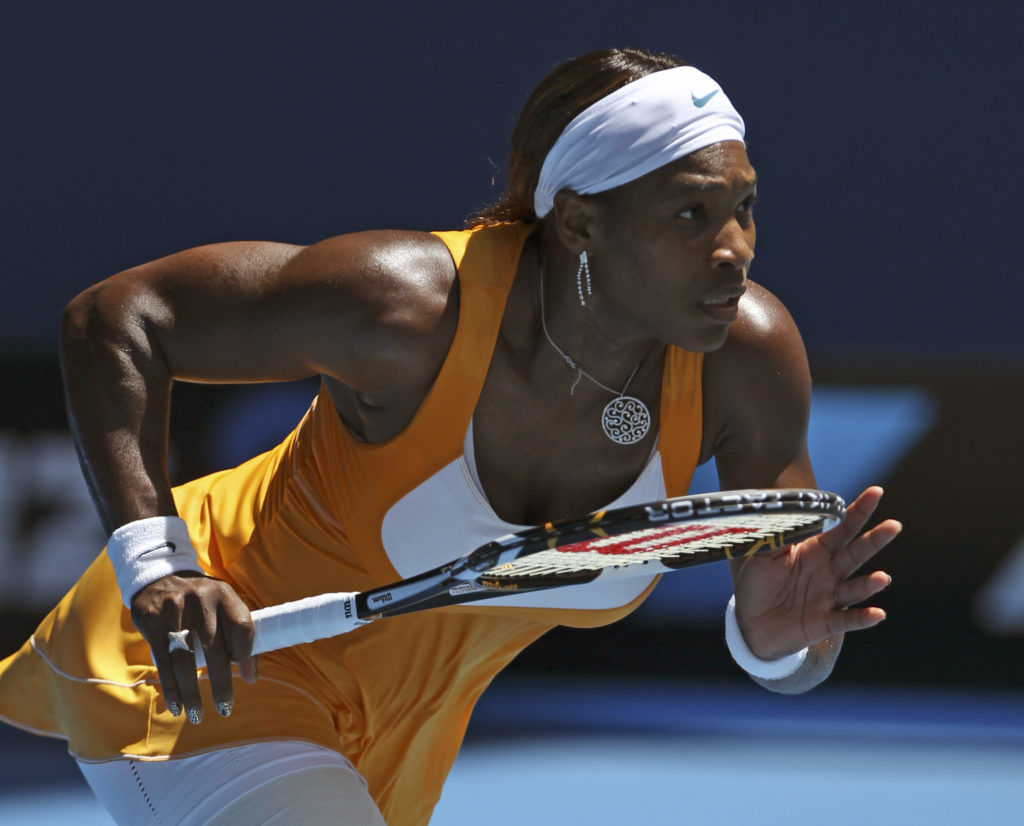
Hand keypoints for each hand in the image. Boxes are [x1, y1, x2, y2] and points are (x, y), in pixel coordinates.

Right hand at [131, 572, 256, 722]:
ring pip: (186, 660)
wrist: (159, 577)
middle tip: (226, 709)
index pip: (242, 626)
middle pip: (215, 648)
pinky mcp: (153, 623)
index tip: (244, 671)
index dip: (246, 651)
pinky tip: (176, 706)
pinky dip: (171, 688)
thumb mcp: (223, 606)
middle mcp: (201, 601)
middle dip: (221, 683)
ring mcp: (175, 611)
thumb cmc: (202, 601)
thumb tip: (251, 677)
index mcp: (224, 594)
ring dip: (192, 693)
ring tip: (198, 715)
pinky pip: (163, 662)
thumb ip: (239, 636)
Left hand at [732, 486, 900, 659]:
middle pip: (855, 553)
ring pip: (855, 587)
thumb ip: (776, 537)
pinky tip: (877, 614)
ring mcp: (829, 597)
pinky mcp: (825, 622)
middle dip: (874, 539)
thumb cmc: (757, 584)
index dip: (858, 510)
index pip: (841, 527)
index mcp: (814, 551)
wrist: (750, 623)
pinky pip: (847, 619)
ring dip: (870, 584)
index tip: (876, 492)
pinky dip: (862, 618)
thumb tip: (787, 516)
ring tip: (883, 578)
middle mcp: (828, 572)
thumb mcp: (761, 556)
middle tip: (894, 525)